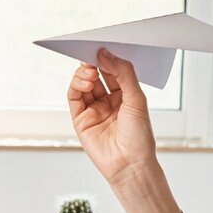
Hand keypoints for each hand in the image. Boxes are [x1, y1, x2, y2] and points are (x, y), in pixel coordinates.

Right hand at [67, 49, 157, 188]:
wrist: (130, 165)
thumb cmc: (139, 137)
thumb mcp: (136, 98)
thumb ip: (122, 73)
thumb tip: (105, 53)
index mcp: (125, 96)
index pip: (113, 71)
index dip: (107, 58)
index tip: (103, 46)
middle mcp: (108, 102)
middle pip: (96, 75)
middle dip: (93, 62)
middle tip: (93, 54)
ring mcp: (94, 110)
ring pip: (83, 84)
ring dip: (84, 73)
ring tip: (90, 70)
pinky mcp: (80, 120)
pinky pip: (74, 97)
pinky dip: (76, 85)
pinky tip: (85, 79)